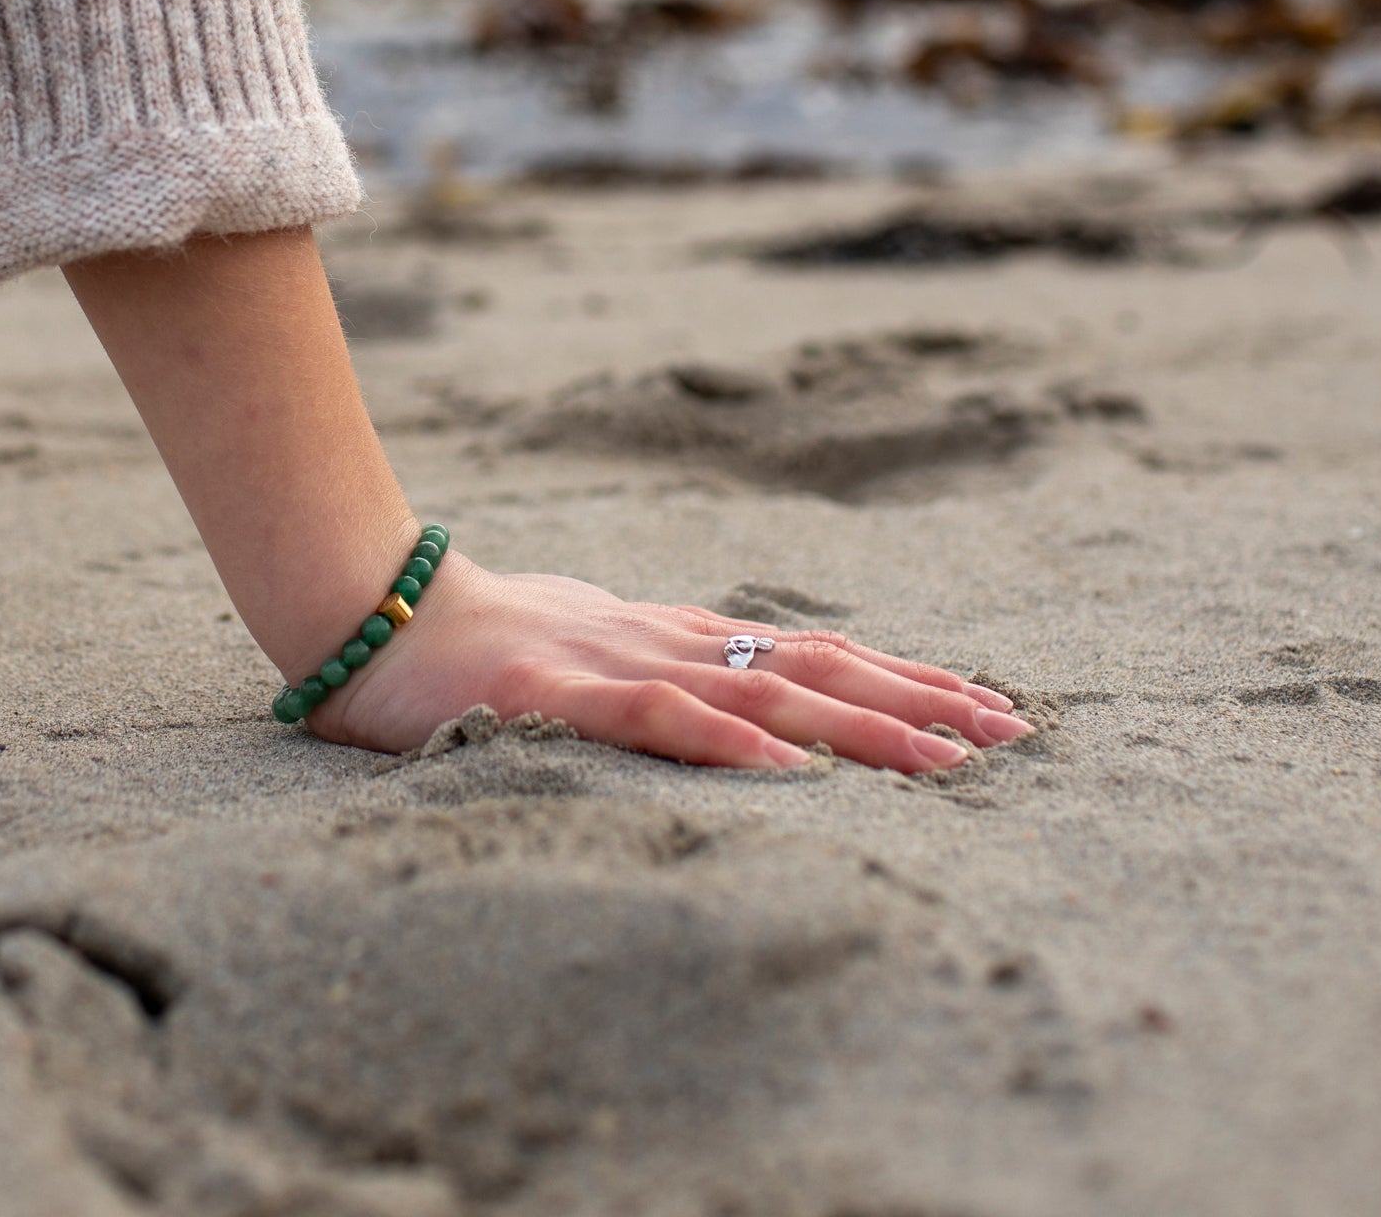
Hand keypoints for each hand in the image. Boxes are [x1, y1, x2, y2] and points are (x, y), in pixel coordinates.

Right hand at [307, 555, 1029, 771]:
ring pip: (765, 693)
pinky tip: (792, 772)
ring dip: (862, 725)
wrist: (367, 609)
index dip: (906, 678)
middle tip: (1014, 734)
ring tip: (948, 759)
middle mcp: (669, 641)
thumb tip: (734, 717)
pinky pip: (661, 720)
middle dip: (919, 701)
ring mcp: (619, 663)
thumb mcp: (586, 661)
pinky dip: (732, 743)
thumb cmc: (473, 646)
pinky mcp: (560, 692)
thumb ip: (658, 682)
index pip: (816, 656)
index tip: (991, 709)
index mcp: (678, 638)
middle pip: (819, 668)